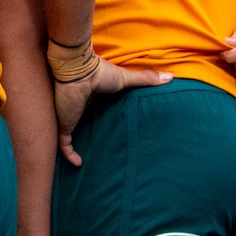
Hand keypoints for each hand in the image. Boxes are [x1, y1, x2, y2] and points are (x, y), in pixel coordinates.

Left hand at [56, 59, 170, 165]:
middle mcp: (81, 109)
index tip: (112, 133)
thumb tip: (171, 77)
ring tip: (87, 161)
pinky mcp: (66, 124)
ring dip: (76, 147)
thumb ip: (146, 79)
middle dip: (88, 137)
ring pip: (72, 135)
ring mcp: (71, 118)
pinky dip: (69, 154)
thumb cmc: (100, 73)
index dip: (101, 121)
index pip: (96, 113)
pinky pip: (64, 144)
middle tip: (102, 151)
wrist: (79, 71)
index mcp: (94, 99)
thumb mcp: (126, 78)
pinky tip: (78, 163)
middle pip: (84, 126)